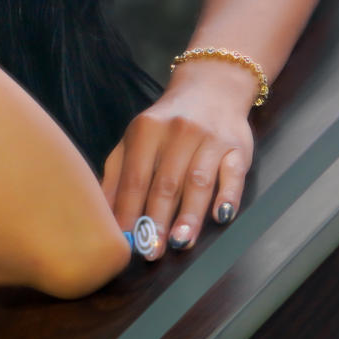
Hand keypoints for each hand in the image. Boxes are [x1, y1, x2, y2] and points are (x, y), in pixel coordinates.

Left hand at [101, 61, 255, 259]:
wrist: (211, 88)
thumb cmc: (166, 125)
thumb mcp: (135, 140)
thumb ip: (117, 175)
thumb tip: (101, 216)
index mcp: (146, 131)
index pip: (135, 178)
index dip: (128, 211)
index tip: (124, 243)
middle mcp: (179, 131)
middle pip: (165, 183)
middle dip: (156, 220)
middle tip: (150, 251)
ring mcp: (210, 138)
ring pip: (198, 180)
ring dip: (189, 214)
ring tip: (180, 242)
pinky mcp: (238, 145)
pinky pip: (233, 173)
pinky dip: (228, 195)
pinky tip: (221, 216)